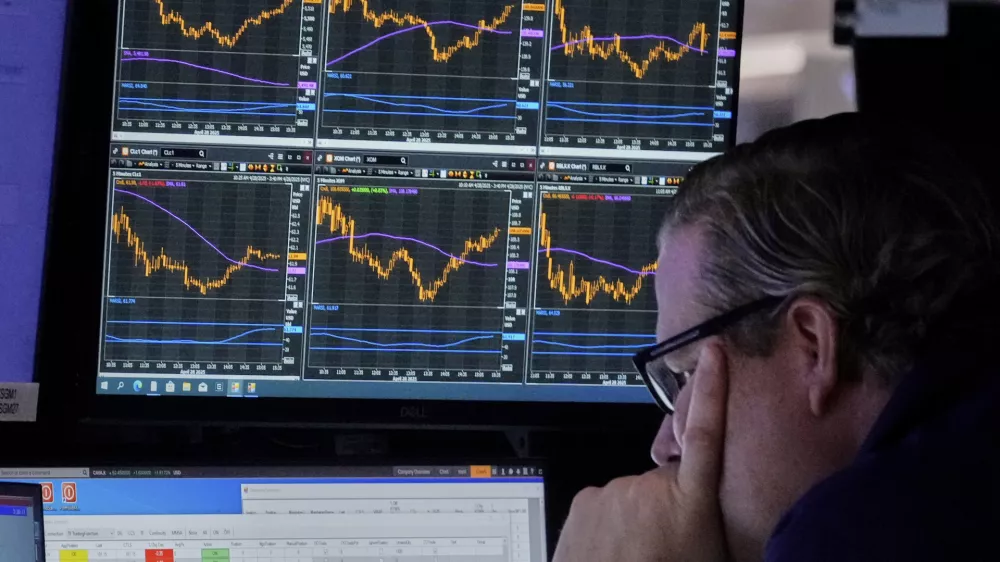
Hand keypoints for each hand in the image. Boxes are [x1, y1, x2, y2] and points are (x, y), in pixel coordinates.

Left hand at [553, 344, 729, 561]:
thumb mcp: (712, 554)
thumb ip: (716, 526)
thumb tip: (723, 517)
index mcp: (691, 501)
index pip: (706, 434)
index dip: (712, 390)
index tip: (714, 352)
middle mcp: (652, 486)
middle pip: (667, 482)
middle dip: (669, 504)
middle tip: (668, 545)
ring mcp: (614, 490)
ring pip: (634, 496)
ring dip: (637, 516)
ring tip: (638, 555)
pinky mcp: (586, 499)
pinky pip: (605, 504)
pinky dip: (610, 521)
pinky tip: (613, 551)